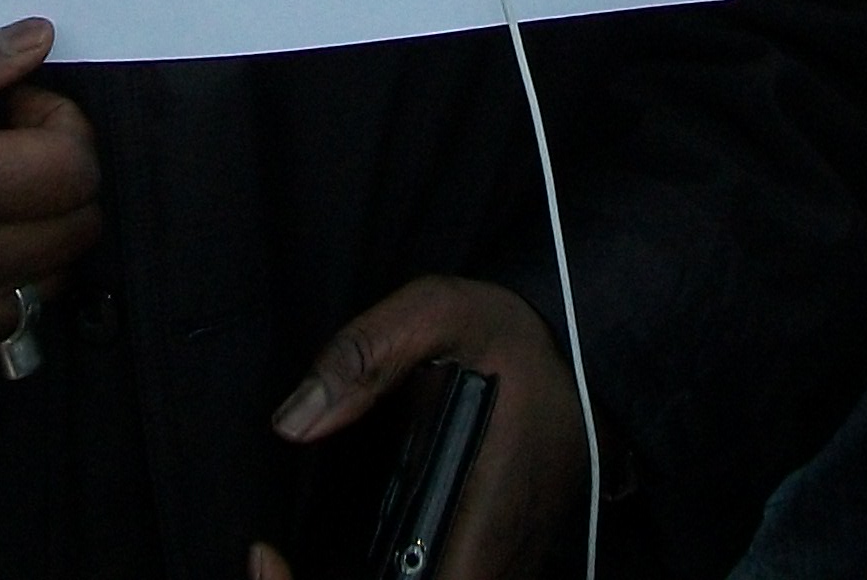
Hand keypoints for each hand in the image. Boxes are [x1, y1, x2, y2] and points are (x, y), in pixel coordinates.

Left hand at [259, 276, 588, 579]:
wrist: (592, 350)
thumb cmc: (517, 334)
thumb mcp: (438, 312)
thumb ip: (364, 355)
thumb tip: (292, 421)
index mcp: (487, 512)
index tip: (276, 559)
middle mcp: (502, 556)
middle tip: (275, 564)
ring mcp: (507, 563)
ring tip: (293, 566)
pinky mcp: (501, 557)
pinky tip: (346, 559)